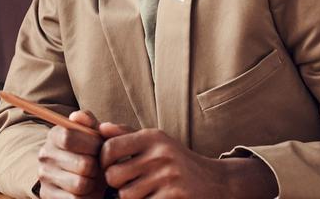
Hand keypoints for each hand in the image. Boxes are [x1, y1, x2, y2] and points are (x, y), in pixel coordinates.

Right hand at [37, 110, 105, 197]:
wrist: (83, 175)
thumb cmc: (92, 151)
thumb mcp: (93, 134)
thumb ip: (89, 122)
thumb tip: (78, 116)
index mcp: (54, 134)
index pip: (69, 137)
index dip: (91, 144)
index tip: (99, 148)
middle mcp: (45, 155)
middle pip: (82, 164)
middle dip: (97, 167)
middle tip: (98, 166)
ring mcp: (44, 177)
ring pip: (80, 185)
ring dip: (93, 184)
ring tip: (93, 179)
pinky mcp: (47, 196)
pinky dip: (87, 198)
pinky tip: (88, 191)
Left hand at [98, 123, 276, 198]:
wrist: (218, 181)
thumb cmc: (179, 161)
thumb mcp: (157, 142)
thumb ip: (127, 134)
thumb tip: (101, 128)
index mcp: (152, 137)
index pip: (110, 148)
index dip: (104, 162)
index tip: (112, 168)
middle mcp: (160, 154)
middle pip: (114, 176)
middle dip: (115, 185)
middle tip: (126, 185)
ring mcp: (168, 177)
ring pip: (126, 196)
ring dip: (130, 198)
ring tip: (141, 193)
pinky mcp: (175, 196)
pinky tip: (154, 198)